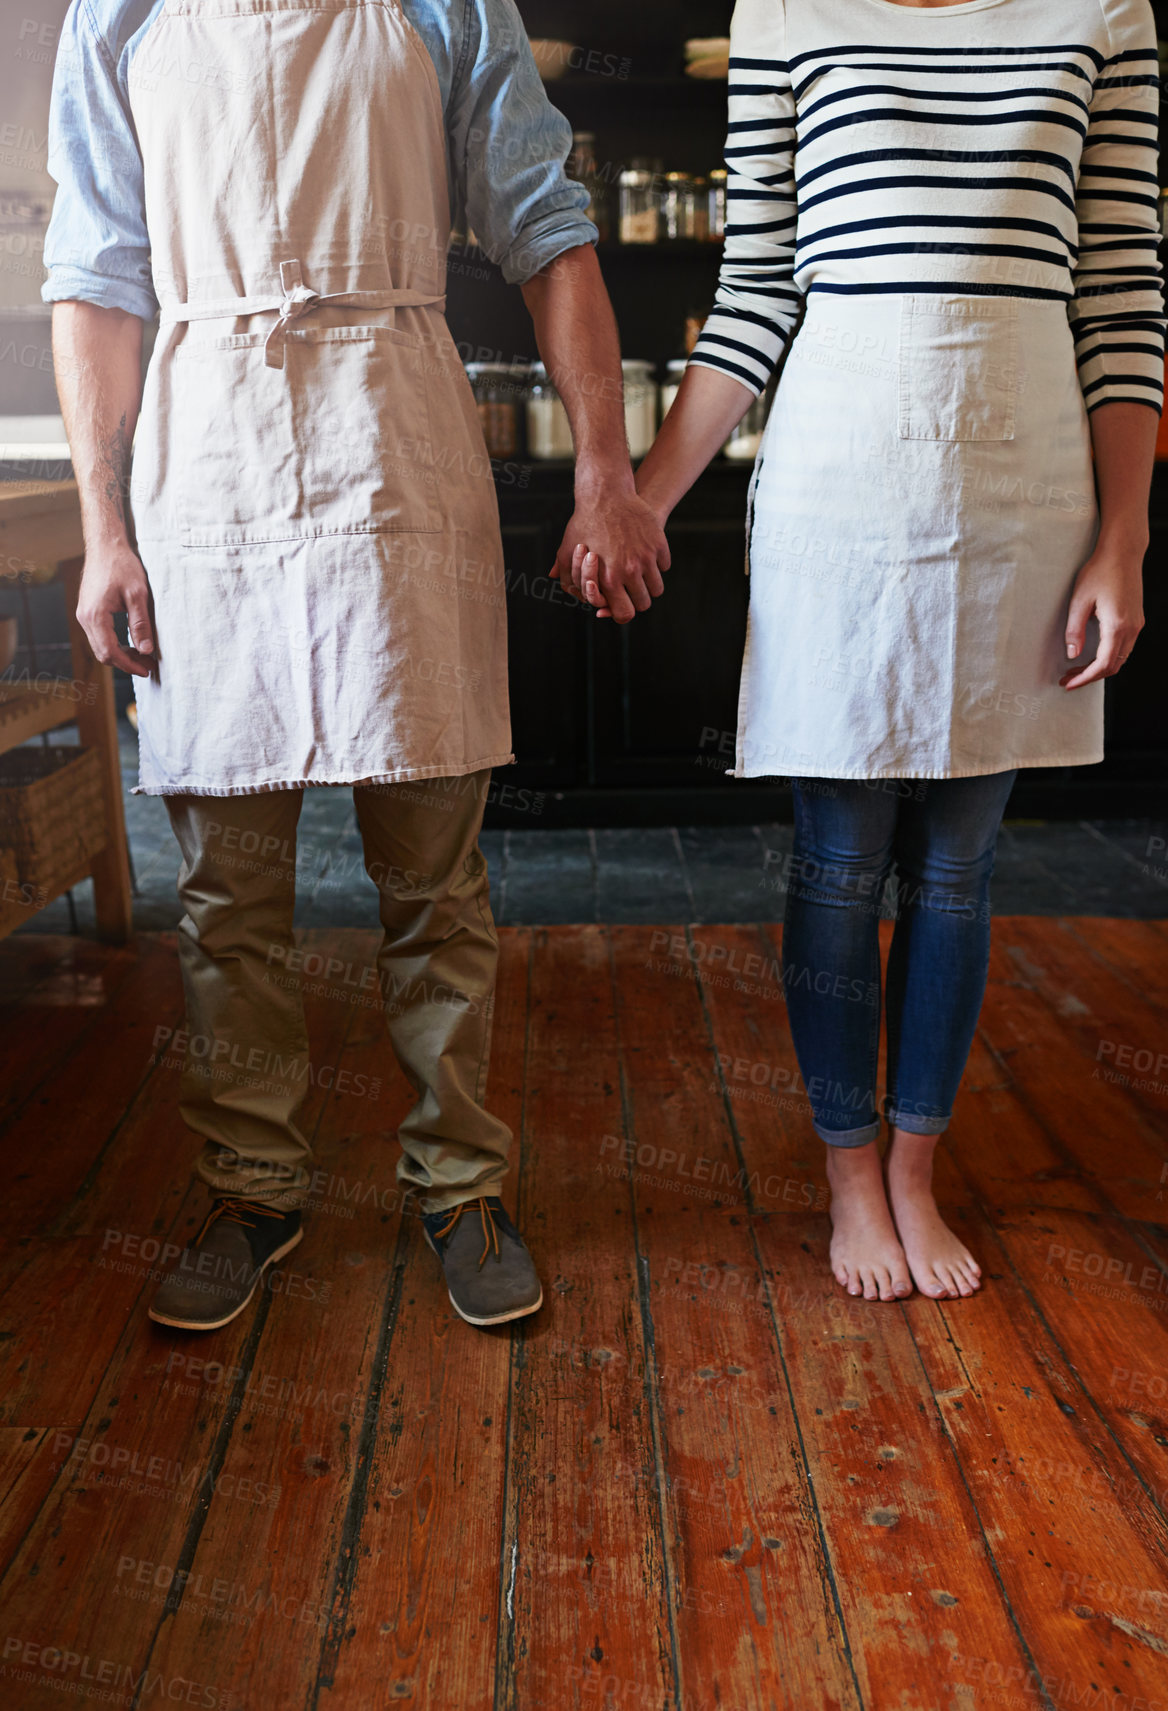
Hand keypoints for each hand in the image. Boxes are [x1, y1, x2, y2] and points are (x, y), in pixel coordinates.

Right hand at [76, 542, 156, 677]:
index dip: (130, 665)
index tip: (147, 670)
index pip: (110, 652)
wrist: (105, 546)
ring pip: (100, 646)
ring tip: (143, 656)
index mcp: (95, 615)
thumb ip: (140, 624)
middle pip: (103, 653)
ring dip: (121, 655)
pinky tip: (132, 644)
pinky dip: (115, 644)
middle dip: (126, 663)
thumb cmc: (121, 565)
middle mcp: (84, 617)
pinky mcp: (87, 611)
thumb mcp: (138, 594)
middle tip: (148, 666)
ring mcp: (83, 614)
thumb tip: (145, 650)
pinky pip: (99, 636)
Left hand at [549, 487, 670, 622]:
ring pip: (657, 588)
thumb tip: (575, 597)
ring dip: (649, 585)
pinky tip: (647, 558)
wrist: (606, 495)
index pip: (624, 613)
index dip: (622, 613)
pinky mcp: (659, 543)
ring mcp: (647, 557)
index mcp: (609, 578)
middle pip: (644, 603)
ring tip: (641, 577)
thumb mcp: (568, 551)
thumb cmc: (584, 524)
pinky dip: (658, 565)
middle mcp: (630, 571)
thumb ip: (568, 577)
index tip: (622, 606)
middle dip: (638, 600)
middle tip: (632, 591)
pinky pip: (664, 566)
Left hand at [1060, 535, 1144, 690]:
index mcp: (1117, 625)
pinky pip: (1124, 647)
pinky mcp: (1137, 620)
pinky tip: (1092, 654)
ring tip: (1075, 669)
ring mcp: (1137, 624)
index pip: (1103, 665)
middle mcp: (1131, 628)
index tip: (1068, 684)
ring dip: (1099, 668)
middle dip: (1089, 677)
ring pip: (1120, 659)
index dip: (1085, 679)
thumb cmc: (1099, 572)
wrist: (1122, 553)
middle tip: (1067, 679)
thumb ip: (1074, 631)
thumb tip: (1072, 655)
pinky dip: (1108, 657)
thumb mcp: (1079, 601)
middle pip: (1113, 667)